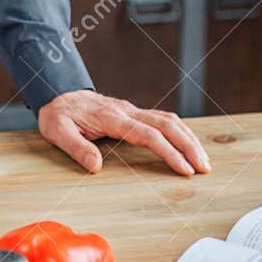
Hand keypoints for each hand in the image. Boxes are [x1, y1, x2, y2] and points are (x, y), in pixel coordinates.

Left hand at [37, 90, 210, 176]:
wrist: (57, 91)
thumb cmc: (58, 114)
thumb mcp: (57, 131)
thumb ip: (76, 148)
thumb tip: (95, 166)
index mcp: (111, 117)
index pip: (148, 135)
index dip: (169, 152)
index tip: (184, 170)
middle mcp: (126, 111)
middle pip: (167, 125)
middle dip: (189, 146)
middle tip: (204, 168)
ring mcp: (132, 110)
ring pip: (169, 119)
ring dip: (188, 138)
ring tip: (203, 160)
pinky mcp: (133, 113)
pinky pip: (162, 119)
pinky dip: (180, 131)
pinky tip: (188, 144)